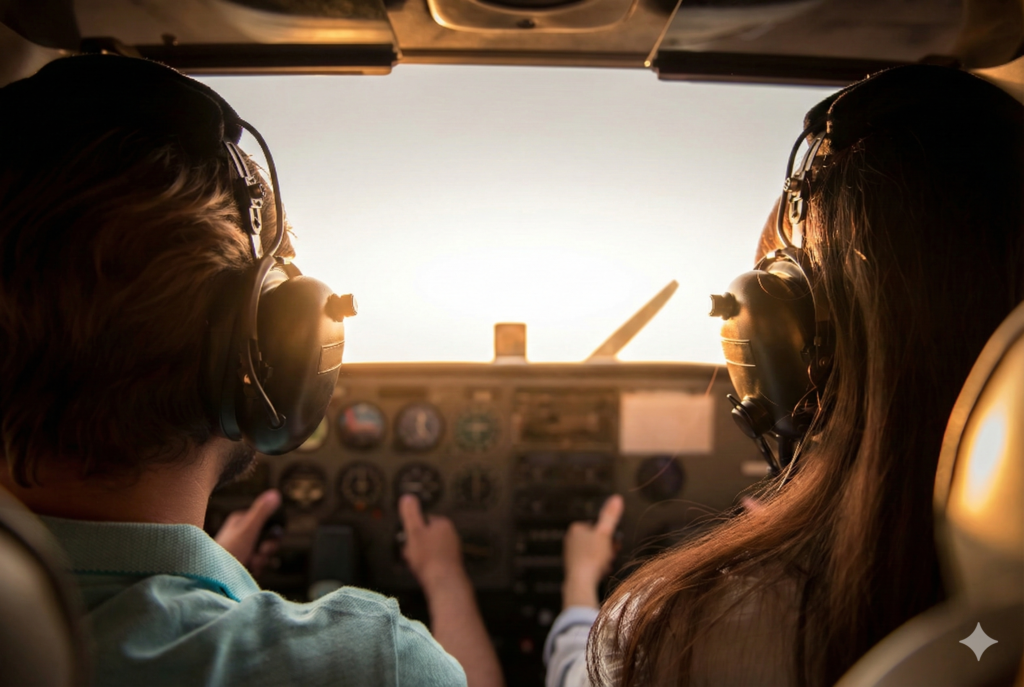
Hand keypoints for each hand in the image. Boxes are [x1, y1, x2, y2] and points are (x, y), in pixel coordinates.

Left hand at [214, 488, 281, 575]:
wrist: (211, 579)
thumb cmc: (228, 553)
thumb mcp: (247, 529)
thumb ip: (261, 512)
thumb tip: (275, 493)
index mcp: (241, 520)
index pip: (268, 521)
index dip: (274, 533)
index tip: (270, 541)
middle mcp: (240, 533)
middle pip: (267, 538)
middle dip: (267, 549)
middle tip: (260, 554)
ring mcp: (239, 549)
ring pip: (263, 553)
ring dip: (261, 560)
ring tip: (251, 564)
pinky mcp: (239, 563)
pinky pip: (256, 564)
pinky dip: (255, 569)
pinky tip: (248, 571)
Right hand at [398, 494, 466, 591]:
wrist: (445, 583)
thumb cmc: (428, 556)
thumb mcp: (414, 532)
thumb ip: (410, 514)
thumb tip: (407, 497)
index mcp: (443, 523)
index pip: (423, 520)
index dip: (413, 530)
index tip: (407, 539)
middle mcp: (451, 534)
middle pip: (426, 536)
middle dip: (416, 544)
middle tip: (410, 554)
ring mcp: (453, 549)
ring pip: (430, 549)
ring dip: (420, 556)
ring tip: (415, 565)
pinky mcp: (452, 563)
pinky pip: (435, 560)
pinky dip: (428, 565)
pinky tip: (424, 572)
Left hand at [562, 494, 623, 608]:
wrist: (580, 582)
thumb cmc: (592, 556)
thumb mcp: (604, 533)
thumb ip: (610, 516)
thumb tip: (617, 497)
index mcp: (576, 528)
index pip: (598, 527)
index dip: (608, 535)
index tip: (614, 543)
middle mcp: (571, 539)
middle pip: (597, 540)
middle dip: (607, 548)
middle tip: (612, 555)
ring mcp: (571, 553)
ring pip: (595, 552)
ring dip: (604, 558)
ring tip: (607, 565)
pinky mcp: (573, 566)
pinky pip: (590, 562)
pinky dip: (598, 566)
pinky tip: (601, 572)